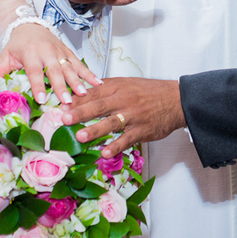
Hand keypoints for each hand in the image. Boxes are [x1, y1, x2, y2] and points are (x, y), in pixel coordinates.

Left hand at [0, 23, 100, 103]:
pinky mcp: (68, 52)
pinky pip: (80, 63)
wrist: (30, 25)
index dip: (37, 84)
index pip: (34, 70)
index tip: (41, 98)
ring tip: (85, 94)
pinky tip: (98, 83)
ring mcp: (60, 51)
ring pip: (70, 67)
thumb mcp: (6, 55)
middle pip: (55, 70)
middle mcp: (47, 51)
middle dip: (62, 86)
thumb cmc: (17, 45)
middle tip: (67, 101)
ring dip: (78, 81)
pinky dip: (89, 73)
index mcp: (30, 52)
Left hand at [61, 78, 184, 156]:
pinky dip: (116, 147)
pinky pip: (127, 139)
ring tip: (80, 137)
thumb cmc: (149, 92)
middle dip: (80, 113)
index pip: (93, 93)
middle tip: (64, 118)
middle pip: (99, 106)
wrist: (176, 100)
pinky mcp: (141, 131)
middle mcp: (123, 100)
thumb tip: (79, 94)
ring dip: (95, 130)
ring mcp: (133, 116)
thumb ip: (104, 89)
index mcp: (117, 87)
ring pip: (111, 123)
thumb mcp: (126, 84)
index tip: (60, 105)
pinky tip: (105, 153)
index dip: (76, 99)